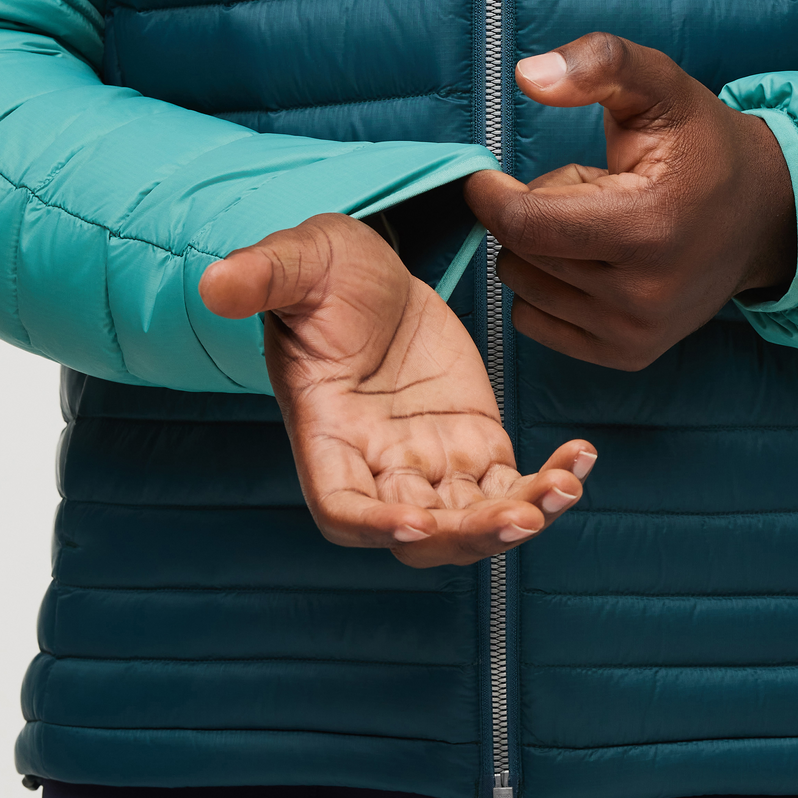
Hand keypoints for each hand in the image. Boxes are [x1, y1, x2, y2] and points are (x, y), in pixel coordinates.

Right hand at [199, 213, 595, 565]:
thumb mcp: (296, 263)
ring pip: (474, 519)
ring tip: (566, 486)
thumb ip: (261, 277)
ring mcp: (430, 460)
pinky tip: (582, 458)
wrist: (373, 275)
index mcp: (328, 435)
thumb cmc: (324, 274)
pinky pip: (514, 482)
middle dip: (469, 534)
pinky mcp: (476, 442)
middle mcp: (379, 465)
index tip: (418, 518)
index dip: (375, 524)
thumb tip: (215, 285)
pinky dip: (549, 481)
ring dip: (522, 516)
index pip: (342, 507)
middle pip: (421, 533)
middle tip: (520, 514)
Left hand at [464, 33, 796, 370]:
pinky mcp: (628, 354)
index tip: (483, 174)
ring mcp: (635, 332)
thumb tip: (528, 76)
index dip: (489, 195)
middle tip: (586, 191)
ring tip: (597, 227)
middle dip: (534, 211)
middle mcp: (642, 294)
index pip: (525, 223)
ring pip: (523, 287)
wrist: (763, 216)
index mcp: (647, 226)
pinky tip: (592, 263)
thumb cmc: (703, 146)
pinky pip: (534, 322)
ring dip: (542, 251)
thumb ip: (599, 64)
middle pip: (521, 252)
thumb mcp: (660, 87)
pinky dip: (545, 288)